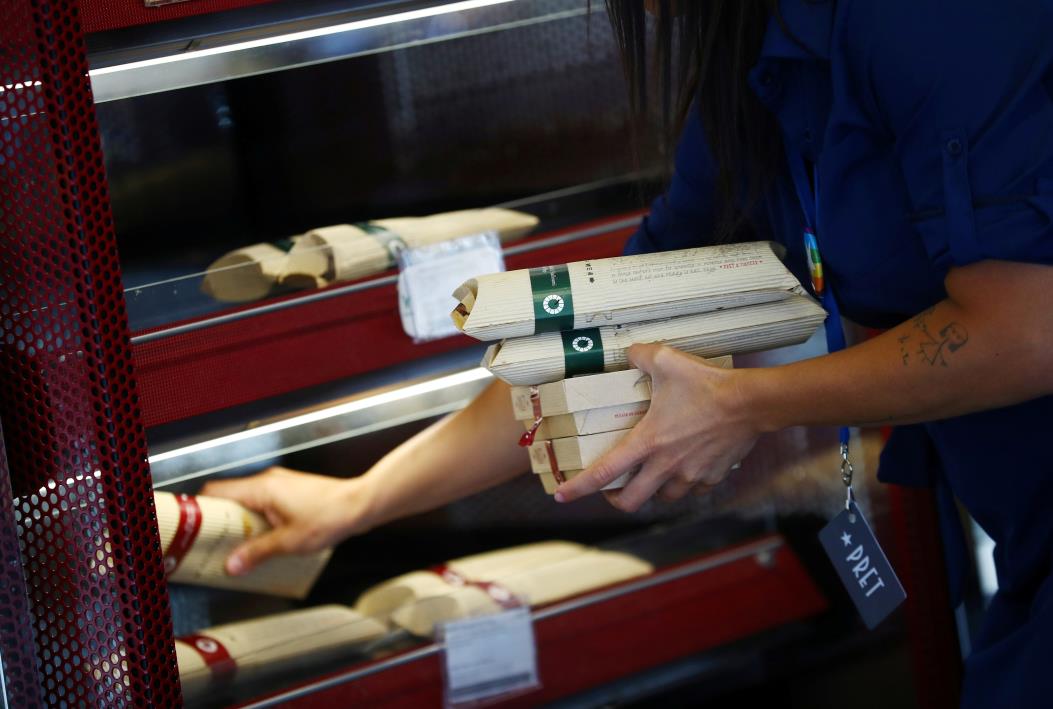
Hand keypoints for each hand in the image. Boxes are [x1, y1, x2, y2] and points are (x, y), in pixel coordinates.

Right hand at [200, 466, 372, 575]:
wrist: (360, 504)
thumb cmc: (330, 516)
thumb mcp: (289, 542)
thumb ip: (257, 553)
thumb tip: (232, 565)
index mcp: (261, 488)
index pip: (216, 491)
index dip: (199, 508)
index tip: (190, 528)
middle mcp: (267, 481)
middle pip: (229, 497)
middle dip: (217, 521)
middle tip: (210, 545)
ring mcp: (279, 484)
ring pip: (246, 501)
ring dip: (238, 522)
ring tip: (234, 547)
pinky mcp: (289, 491)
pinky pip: (262, 503)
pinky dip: (256, 520)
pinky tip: (261, 540)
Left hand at [554, 344, 759, 510]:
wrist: (752, 403)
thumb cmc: (708, 384)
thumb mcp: (667, 360)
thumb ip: (640, 356)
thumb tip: (629, 353)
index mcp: (647, 442)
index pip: (604, 472)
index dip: (578, 488)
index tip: (561, 495)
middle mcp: (665, 465)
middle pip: (631, 501)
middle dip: (615, 500)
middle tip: (611, 490)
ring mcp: (690, 474)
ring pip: (663, 497)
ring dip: (652, 490)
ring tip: (650, 475)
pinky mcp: (712, 476)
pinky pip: (693, 488)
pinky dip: (685, 482)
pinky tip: (685, 467)